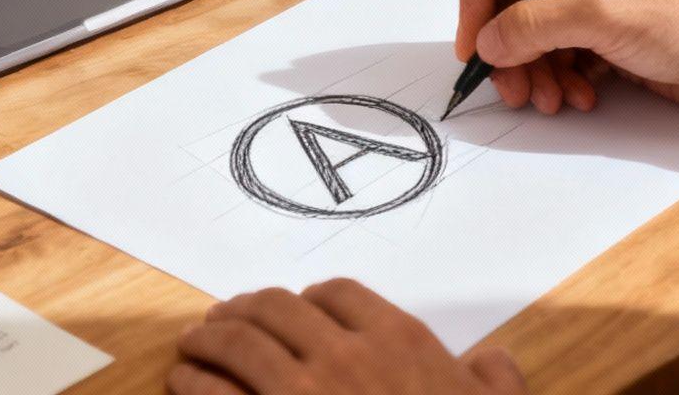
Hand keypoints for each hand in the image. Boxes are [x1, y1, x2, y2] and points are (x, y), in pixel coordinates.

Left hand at [170, 280, 525, 394]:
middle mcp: (346, 354)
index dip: (309, 297)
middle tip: (225, 316)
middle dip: (246, 307)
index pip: (340, 294)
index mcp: (399, 341)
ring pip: (240, 341)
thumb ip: (495, 381)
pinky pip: (217, 393)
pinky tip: (183, 380)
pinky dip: (195, 380)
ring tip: (192, 342)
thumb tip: (491, 360)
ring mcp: (301, 391)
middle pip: (277, 307)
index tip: (294, 306)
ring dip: (209, 336)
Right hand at [456, 0, 678, 116]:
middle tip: (509, 86)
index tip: (473, 44)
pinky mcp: (609, 28)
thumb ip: (534, 26)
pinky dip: (560, 76)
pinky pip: (561, 50)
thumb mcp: (603, 16)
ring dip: (534, 68)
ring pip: (533, 30)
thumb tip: (486, 42)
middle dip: (508, 45)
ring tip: (548, 100)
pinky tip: (578, 97)